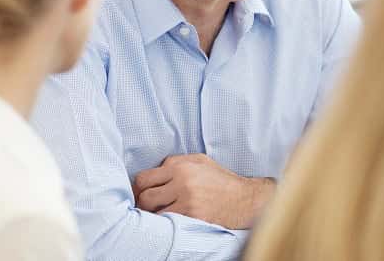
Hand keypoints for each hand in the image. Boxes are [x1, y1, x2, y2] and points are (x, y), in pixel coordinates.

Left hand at [132, 153, 275, 229]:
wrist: (245, 199)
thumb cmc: (221, 179)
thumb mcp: (200, 161)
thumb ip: (176, 161)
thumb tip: (156, 169)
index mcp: (181, 166)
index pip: (144, 178)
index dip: (138, 188)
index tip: (139, 194)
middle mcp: (182, 182)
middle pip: (145, 196)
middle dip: (142, 204)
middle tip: (146, 208)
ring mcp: (187, 201)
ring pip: (154, 212)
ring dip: (153, 215)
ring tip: (158, 215)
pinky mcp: (194, 217)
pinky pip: (169, 222)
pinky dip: (167, 223)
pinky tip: (171, 221)